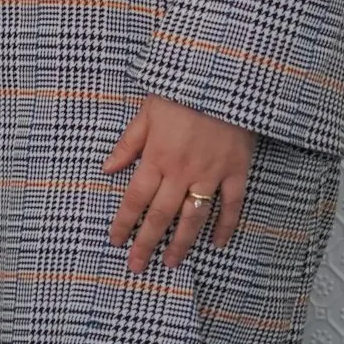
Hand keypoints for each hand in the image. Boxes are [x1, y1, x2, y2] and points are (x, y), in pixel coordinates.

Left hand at [103, 95, 254, 271]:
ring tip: (172, 263)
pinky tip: (217, 243)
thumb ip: (128, 143)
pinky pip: (231, 205)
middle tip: (137, 266)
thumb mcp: (147, 110)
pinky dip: (225, 226)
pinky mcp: (236, 171)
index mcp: (156, 155)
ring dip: (182, 243)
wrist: (222, 77)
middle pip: (161, 215)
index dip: (124, 222)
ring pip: (194, 217)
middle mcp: (181, 170)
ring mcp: (210, 173)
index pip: (135, 198)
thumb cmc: (180, 91)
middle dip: (147, 243)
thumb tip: (107, 169)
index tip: (115, 242)